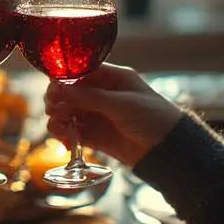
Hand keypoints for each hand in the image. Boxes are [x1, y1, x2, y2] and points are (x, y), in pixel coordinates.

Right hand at [44, 64, 182, 166]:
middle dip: (57, 99)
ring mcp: (97, 115)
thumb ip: (89, 97)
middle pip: (68, 92)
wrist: (169, 151)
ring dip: (58, 118)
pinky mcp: (95, 136)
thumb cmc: (154, 118)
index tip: (53, 89)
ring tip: (61, 124)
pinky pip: (72, 132)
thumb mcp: (122, 104)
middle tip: (55, 109)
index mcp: (111, 78)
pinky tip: (65, 139)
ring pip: (67, 112)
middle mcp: (101, 94)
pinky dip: (64, 134)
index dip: (63, 79)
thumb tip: (58, 89)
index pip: (79, 72)